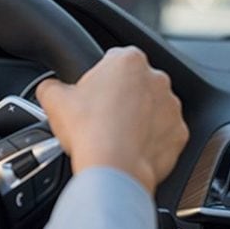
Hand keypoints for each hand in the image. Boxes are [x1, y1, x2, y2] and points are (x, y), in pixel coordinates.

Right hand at [36, 46, 188, 194]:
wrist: (114, 168)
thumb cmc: (89, 131)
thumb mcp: (54, 100)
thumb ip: (51, 86)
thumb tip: (49, 88)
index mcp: (128, 61)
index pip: (113, 60)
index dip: (100, 79)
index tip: (92, 96)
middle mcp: (157, 79)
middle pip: (137, 84)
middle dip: (123, 98)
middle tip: (103, 118)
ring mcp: (172, 107)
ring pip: (154, 109)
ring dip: (140, 119)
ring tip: (117, 137)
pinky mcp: (179, 133)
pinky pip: (166, 134)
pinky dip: (153, 141)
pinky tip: (133, 150)